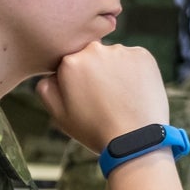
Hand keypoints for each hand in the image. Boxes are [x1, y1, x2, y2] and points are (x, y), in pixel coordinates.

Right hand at [36, 42, 168, 154]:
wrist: (135, 139)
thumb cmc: (94, 129)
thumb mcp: (58, 114)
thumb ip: (46, 87)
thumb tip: (51, 71)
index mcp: (70, 62)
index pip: (70, 62)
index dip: (78, 79)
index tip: (86, 96)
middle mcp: (95, 49)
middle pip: (92, 55)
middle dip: (95, 71)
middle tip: (104, 97)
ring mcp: (121, 51)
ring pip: (114, 56)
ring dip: (115, 70)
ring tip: (121, 97)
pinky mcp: (143, 55)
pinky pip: (134, 58)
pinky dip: (134, 71)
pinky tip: (134, 92)